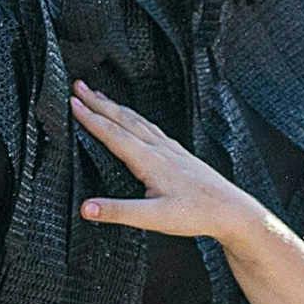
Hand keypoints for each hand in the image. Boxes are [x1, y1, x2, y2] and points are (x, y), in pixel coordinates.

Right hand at [67, 83, 272, 246]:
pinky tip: (135, 119)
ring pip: (137, 120)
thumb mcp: (153, 218)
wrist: (232, 211)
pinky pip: (151, 128)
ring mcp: (171, 149)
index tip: (71, 101)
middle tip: (77, 85)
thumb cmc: (196, 215)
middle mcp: (159, 148)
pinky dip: (135, 117)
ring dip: (115, 106)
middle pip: (123, 119)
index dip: (89, 117)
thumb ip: (118, 211)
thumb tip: (85, 208)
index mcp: (149, 160)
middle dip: (98, 101)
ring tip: (99, 95)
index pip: (112, 133)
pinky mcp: (179, 154)